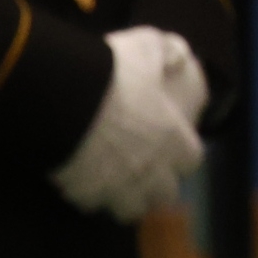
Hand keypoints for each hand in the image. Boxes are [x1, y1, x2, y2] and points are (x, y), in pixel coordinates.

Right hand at [51, 26, 207, 222]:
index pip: (191, 160)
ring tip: (114, 186)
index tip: (171, 148)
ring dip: (125, 199)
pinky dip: (89, 197)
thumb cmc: (113, 73)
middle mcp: (151, 170)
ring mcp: (117, 187)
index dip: (181, 155)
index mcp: (172, 138)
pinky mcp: (85, 194)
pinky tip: (81, 183)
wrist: (65, 98)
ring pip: (129, 210)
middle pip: (164, 195)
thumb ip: (169, 53)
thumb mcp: (147, 46)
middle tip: (143, 173)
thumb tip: (180, 57)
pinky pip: (91, 205)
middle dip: (157, 187)